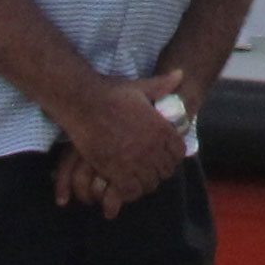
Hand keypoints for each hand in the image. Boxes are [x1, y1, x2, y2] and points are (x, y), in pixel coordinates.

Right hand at [54, 69, 186, 205]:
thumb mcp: (140, 87)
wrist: (83, 101)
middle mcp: (152, 147)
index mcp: (161, 128)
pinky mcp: (115, 170)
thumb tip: (181, 74)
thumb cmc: (111, 93)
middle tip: (149, 167)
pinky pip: (130, 190)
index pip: (179, 152)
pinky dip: (129, 190)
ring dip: (144, 181)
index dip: (173, 155)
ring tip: (136, 176)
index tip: (164, 154)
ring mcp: (134, 161)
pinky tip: (123, 182)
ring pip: (149, 183)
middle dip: (159, 170)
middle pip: (165, 171)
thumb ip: (162, 85)